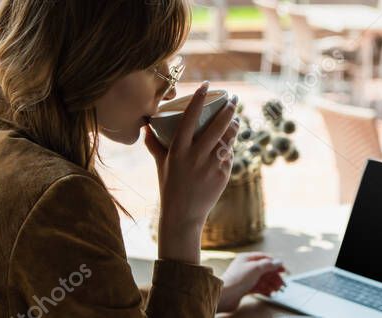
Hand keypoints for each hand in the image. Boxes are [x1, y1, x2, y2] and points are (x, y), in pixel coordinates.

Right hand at [143, 81, 238, 263]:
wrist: (183, 215)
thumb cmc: (169, 187)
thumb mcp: (160, 164)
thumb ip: (154, 144)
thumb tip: (145, 126)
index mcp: (178, 150)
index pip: (189, 118)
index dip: (199, 99)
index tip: (207, 86)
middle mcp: (195, 155)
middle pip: (216, 125)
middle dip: (227, 109)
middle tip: (233, 99)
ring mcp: (211, 165)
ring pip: (228, 139)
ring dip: (234, 125)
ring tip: (236, 117)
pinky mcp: (223, 174)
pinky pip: (229, 155)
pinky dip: (230, 147)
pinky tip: (231, 142)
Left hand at [217, 253, 286, 312]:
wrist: (225, 295)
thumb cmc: (237, 279)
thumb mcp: (255, 268)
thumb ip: (268, 265)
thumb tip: (279, 261)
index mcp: (246, 258)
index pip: (264, 258)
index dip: (275, 264)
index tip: (284, 270)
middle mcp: (246, 267)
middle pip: (264, 270)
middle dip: (274, 277)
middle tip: (283, 284)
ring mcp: (245, 279)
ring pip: (262, 280)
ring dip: (271, 284)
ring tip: (278, 290)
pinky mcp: (244, 289)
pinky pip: (258, 288)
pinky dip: (265, 290)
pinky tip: (271, 294)